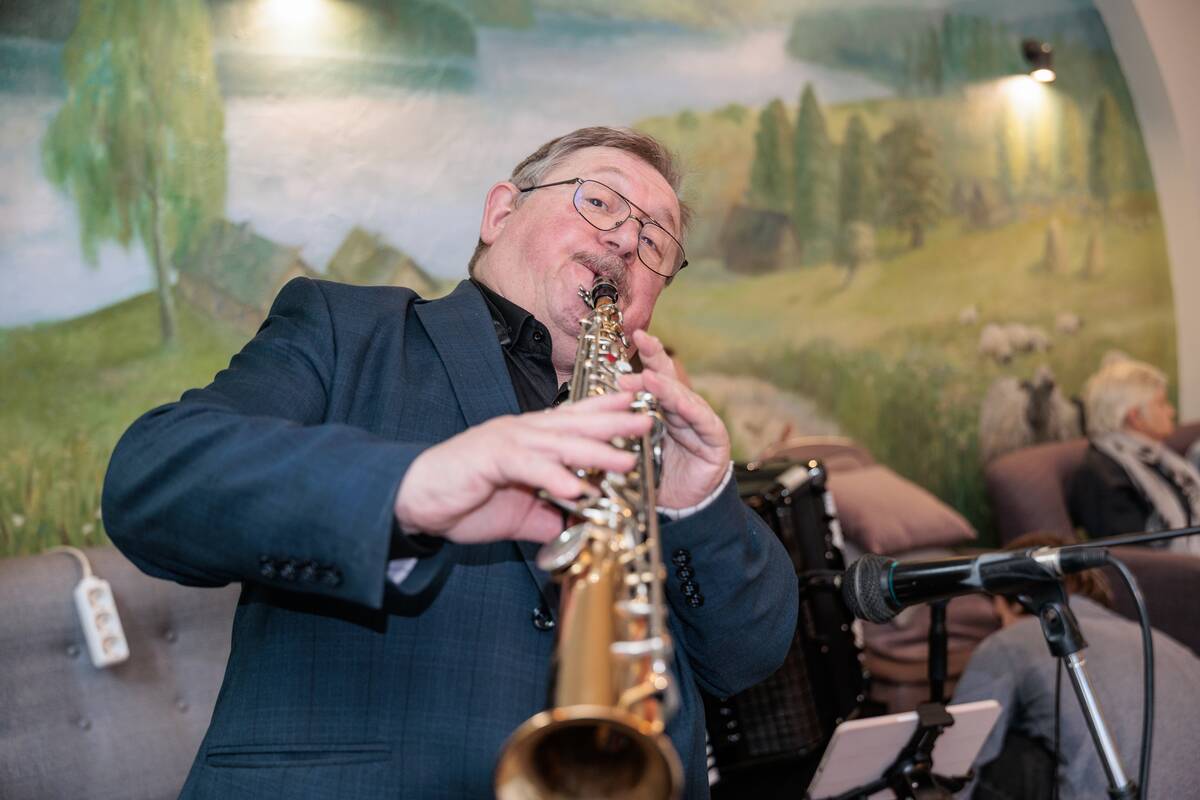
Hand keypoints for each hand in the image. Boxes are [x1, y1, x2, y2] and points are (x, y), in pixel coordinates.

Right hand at [394, 392, 652, 544]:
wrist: (414, 499)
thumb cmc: (463, 501)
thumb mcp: (517, 515)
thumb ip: (549, 517)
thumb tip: (579, 530)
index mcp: (529, 439)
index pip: (574, 420)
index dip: (607, 411)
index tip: (638, 405)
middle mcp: (521, 433)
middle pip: (575, 424)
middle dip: (614, 422)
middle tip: (648, 419)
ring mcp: (505, 442)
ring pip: (558, 443)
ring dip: (594, 451)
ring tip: (626, 459)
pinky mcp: (489, 459)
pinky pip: (528, 467)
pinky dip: (553, 477)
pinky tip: (577, 489)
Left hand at [619, 330, 730, 508]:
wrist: (682, 508)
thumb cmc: (655, 476)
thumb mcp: (630, 449)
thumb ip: (616, 430)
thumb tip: (583, 411)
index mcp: (660, 410)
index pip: (652, 377)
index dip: (646, 354)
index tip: (634, 334)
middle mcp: (681, 411)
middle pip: (669, 379)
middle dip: (655, 358)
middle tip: (641, 340)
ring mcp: (699, 422)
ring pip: (683, 397)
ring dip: (666, 386)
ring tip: (649, 376)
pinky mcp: (713, 440)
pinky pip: (701, 421)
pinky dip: (689, 409)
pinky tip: (679, 402)